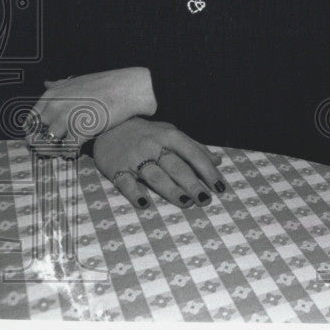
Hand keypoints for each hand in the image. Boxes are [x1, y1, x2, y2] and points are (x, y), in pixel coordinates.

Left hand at [25, 67, 157, 150]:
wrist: (128, 89)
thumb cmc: (105, 84)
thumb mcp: (77, 80)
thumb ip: (59, 85)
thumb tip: (46, 83)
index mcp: (51, 96)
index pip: (29, 121)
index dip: (34, 132)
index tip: (43, 137)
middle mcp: (55, 108)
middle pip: (37, 136)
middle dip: (44, 145)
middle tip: (53, 148)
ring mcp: (67, 120)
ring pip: (50, 145)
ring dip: (56, 151)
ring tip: (66, 150)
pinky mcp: (81, 132)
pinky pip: (68, 150)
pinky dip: (70, 153)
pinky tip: (76, 151)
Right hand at [92, 117, 225, 209]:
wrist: (109, 124)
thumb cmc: (147, 133)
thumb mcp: (171, 133)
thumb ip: (194, 147)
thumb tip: (218, 161)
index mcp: (170, 136)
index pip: (194, 154)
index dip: (208, 171)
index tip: (220, 188)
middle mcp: (154, 146)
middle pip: (176, 167)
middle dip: (192, 184)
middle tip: (205, 199)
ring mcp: (135, 158)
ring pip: (155, 176)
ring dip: (171, 190)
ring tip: (186, 203)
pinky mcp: (116, 169)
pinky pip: (126, 183)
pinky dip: (134, 193)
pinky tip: (144, 204)